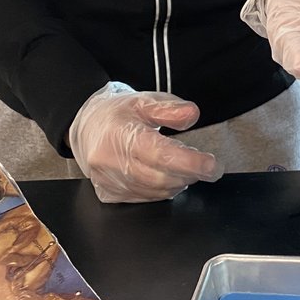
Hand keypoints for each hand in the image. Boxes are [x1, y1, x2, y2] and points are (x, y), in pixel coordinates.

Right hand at [68, 82, 222, 202]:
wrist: (86, 127)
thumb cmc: (118, 113)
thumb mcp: (145, 100)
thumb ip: (170, 108)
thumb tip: (192, 114)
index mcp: (121, 135)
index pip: (161, 155)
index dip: (190, 163)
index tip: (213, 166)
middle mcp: (111, 162)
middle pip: (159, 178)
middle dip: (189, 175)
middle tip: (206, 166)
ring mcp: (108, 181)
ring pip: (153, 192)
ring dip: (177, 183)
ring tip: (187, 168)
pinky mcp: (108, 194)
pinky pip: (143, 199)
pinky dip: (162, 190)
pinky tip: (168, 176)